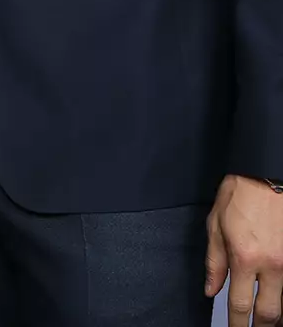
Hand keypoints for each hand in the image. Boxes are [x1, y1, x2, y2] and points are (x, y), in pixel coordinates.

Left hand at [206, 174, 282, 325]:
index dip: (237, 323)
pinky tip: (278, 301)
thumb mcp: (215, 226)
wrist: (265, 176)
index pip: (240, 304)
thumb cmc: (239, 196)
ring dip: (276, 316)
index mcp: (244, 257)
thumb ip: (214, 262)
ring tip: (266, 321)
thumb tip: (211, 290)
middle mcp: (271, 264)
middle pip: (270, 312)